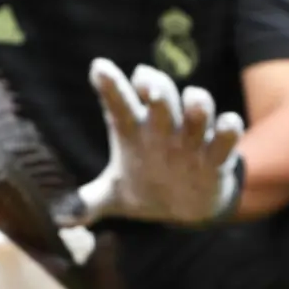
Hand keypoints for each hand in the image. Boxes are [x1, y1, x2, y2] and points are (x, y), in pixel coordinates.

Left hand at [68, 60, 245, 227]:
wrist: (186, 206)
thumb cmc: (146, 188)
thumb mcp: (115, 196)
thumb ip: (89, 202)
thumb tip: (59, 219)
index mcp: (134, 131)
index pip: (119, 104)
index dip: (109, 85)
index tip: (98, 68)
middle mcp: (163, 128)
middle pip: (161, 95)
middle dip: (157, 87)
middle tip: (148, 86)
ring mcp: (191, 138)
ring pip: (198, 108)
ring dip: (197, 104)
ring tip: (194, 105)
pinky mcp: (216, 155)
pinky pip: (226, 135)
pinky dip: (229, 129)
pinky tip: (226, 127)